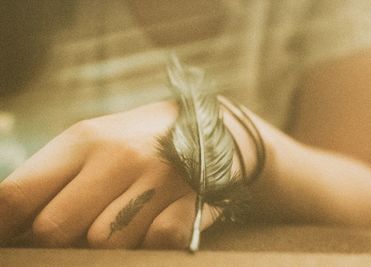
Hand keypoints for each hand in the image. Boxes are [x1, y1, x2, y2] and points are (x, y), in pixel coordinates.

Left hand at [0, 101, 226, 248]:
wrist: (208, 127)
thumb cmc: (138, 140)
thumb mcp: (94, 142)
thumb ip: (53, 179)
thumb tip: (11, 223)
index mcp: (84, 140)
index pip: (17, 194)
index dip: (2, 228)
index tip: (9, 242)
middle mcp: (118, 157)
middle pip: (53, 229)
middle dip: (58, 241)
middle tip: (75, 229)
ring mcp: (158, 179)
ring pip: (104, 244)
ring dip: (108, 243)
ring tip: (122, 220)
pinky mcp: (191, 200)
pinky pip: (155, 243)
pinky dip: (149, 243)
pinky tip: (155, 222)